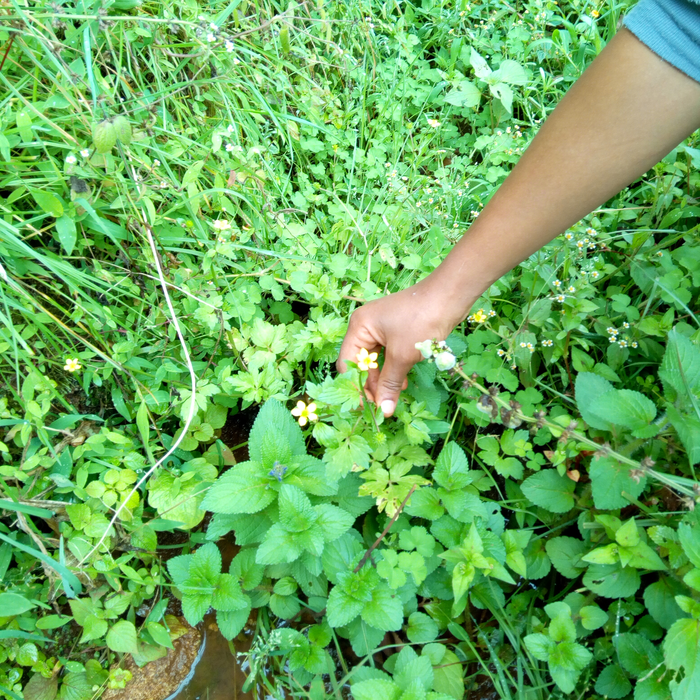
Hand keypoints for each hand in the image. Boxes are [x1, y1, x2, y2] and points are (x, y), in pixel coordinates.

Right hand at [337, 276, 470, 416]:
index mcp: (359, 327)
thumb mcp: (402, 355)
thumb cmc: (421, 321)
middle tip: (382, 406)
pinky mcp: (398, 331)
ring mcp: (382, 328)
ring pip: (377, 360)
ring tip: (393, 398)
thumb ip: (390, 383)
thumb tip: (383, 410)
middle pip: (362, 363)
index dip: (355, 385)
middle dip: (371, 384)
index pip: (348, 362)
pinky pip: (390, 355)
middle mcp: (366, 327)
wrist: (449, 296)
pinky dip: (394, 369)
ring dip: (384, 379)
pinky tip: (403, 384)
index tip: (367, 406)